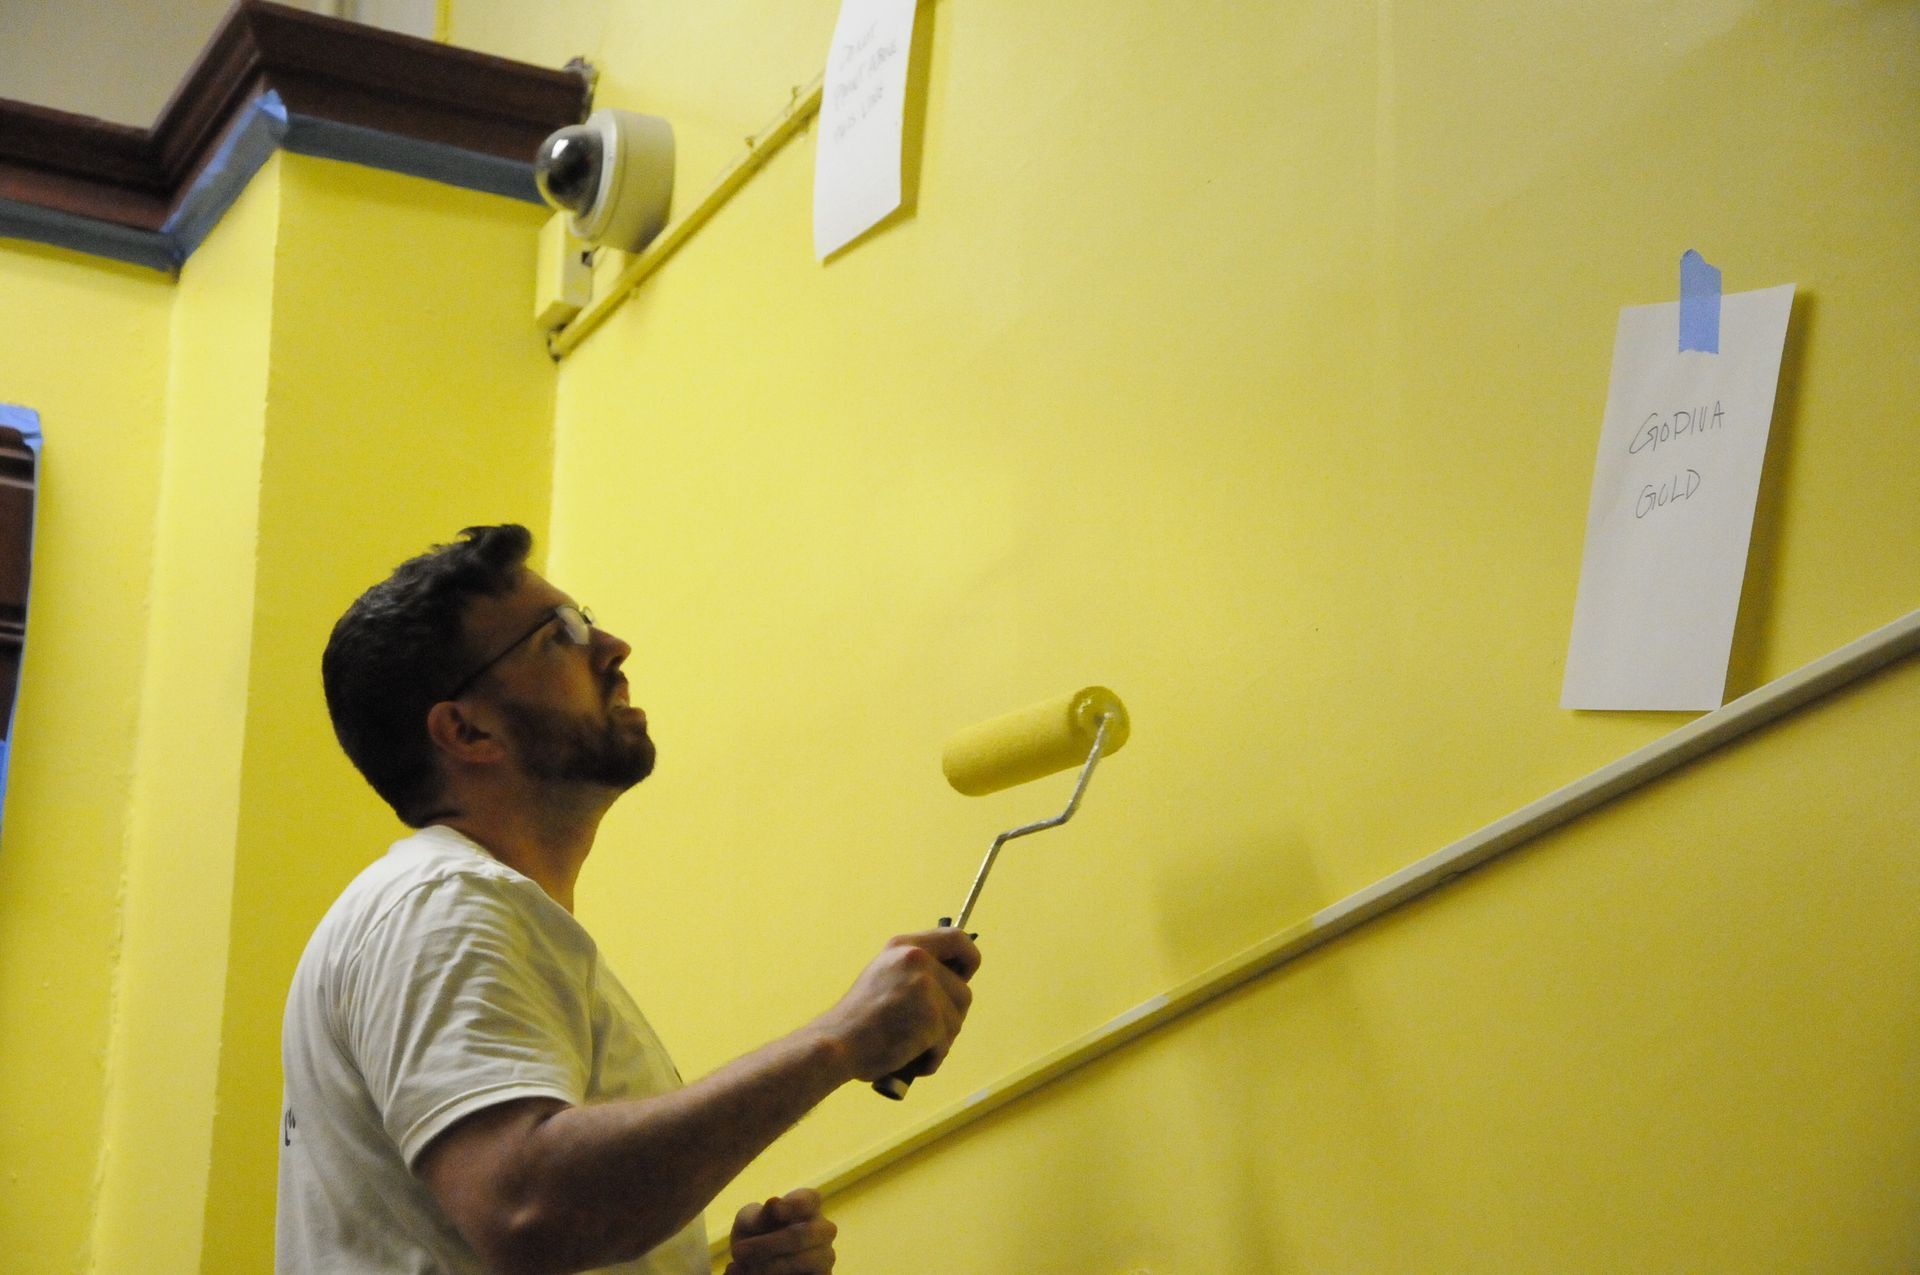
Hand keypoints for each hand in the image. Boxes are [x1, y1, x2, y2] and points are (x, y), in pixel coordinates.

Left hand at [725, 1188, 837, 1273]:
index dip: (795, 1204)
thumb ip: (762, 1215)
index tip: (777, 1210)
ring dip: (769, 1266)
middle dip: (769, 1244)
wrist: (753, 1262)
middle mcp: (823, 1229)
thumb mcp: (749, 1222)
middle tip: (739, 1251)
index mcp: (809, 1205)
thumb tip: (775, 1203)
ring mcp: (825, 1256)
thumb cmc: (755, 1234)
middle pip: (804, 1233)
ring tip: (743, 1268)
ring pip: (804, 1261)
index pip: (810, 1199)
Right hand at [814, 928, 981, 1081]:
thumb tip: (956, 982)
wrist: (835, 1044)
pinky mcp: (930, 1016)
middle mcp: (916, 958)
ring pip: (957, 1021)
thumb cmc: (858, 1020)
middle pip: (964, 991)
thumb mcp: (885, 976)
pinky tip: (907, 1058)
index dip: (968, 960)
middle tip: (921, 1031)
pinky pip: (945, 1044)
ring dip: (939, 1042)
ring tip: (908, 1046)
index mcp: (904, 946)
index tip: (963, 979)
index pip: (957, 938)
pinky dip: (930, 1059)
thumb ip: (916, 972)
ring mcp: (924, 986)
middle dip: (950, 1017)